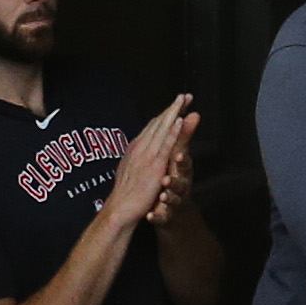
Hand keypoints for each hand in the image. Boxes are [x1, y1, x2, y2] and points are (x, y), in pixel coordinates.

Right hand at [116, 95, 198, 224]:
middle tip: (185, 96)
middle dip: (172, 108)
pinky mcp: (154, 164)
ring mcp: (147, 154)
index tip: (176, 104)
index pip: (152, 126)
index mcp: (136, 148)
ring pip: (162, 128)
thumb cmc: (126, 193)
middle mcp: (140, 147)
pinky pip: (165, 143)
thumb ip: (137, 157)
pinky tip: (180, 120)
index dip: (165, 114)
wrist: (120, 209)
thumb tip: (138, 148)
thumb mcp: (131, 169)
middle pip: (158, 123)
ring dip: (174, 112)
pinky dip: (173, 130)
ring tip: (184, 100)